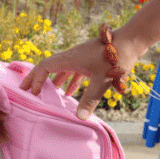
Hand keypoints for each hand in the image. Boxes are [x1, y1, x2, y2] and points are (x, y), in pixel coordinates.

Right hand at [19, 32, 142, 120]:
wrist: (131, 41)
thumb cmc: (116, 59)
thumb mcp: (102, 81)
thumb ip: (90, 99)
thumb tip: (80, 118)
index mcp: (71, 58)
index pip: (45, 66)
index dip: (35, 79)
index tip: (31, 92)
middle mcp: (73, 56)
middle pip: (49, 67)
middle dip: (38, 79)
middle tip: (28, 91)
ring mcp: (81, 57)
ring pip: (62, 69)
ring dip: (53, 81)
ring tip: (48, 94)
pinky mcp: (90, 59)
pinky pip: (74, 71)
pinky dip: (69, 81)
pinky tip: (71, 93)